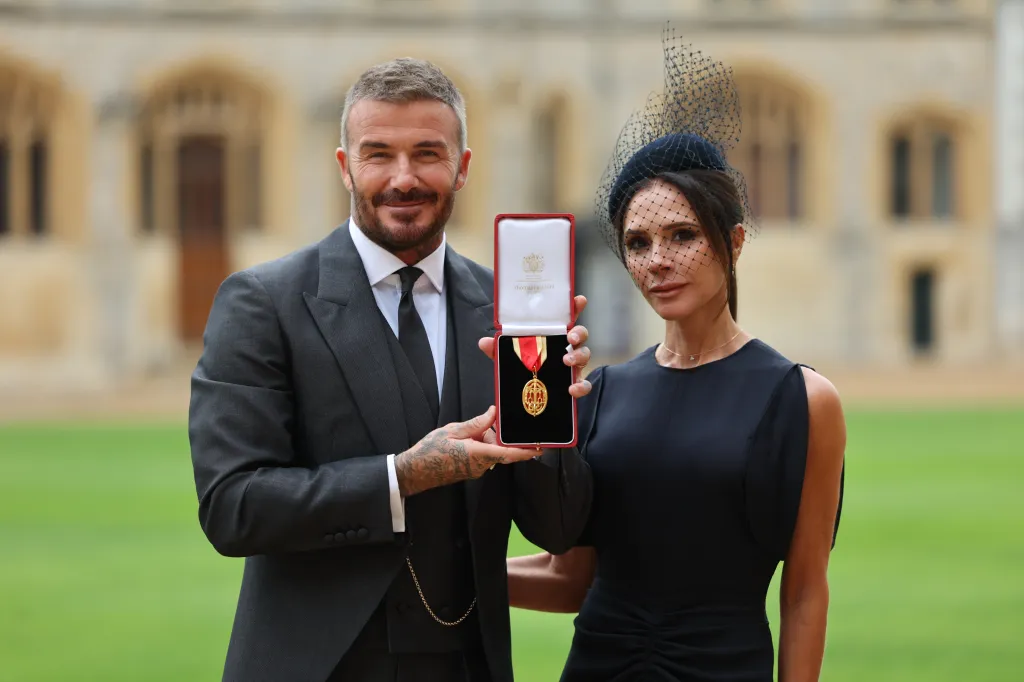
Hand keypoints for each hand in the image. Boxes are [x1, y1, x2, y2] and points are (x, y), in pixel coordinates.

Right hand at [394, 406, 539, 496]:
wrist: (415, 471)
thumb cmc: (430, 451)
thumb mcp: (453, 430)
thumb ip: (477, 423)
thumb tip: (493, 413)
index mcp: (478, 454)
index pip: (508, 453)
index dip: (526, 451)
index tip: (540, 448)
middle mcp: (481, 466)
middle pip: (500, 449)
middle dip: (495, 436)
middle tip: (485, 425)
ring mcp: (476, 470)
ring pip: (491, 452)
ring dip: (485, 440)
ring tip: (467, 432)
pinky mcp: (471, 471)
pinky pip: (483, 457)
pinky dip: (479, 446)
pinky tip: (465, 440)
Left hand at [478, 294, 592, 398]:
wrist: (528, 395)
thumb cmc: (524, 366)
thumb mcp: (509, 356)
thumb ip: (498, 348)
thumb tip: (484, 342)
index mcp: (552, 335)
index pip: (566, 317)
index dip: (574, 307)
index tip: (579, 300)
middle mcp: (566, 347)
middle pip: (580, 333)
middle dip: (579, 332)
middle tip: (570, 337)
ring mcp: (573, 364)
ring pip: (585, 354)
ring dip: (579, 356)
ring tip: (567, 361)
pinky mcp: (575, 382)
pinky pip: (584, 384)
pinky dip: (581, 386)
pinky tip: (572, 388)